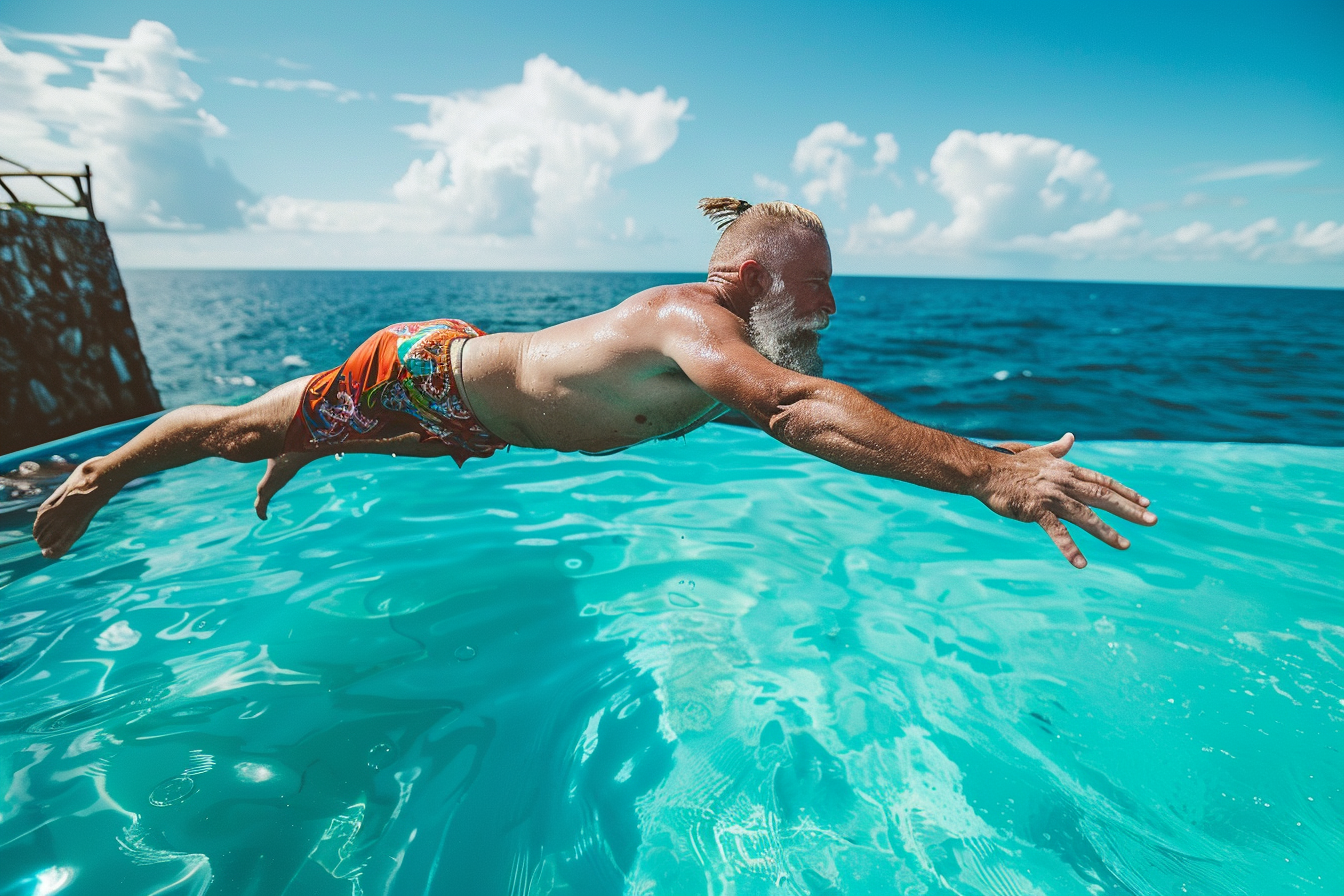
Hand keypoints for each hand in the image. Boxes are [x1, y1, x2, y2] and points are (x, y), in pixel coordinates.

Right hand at [974, 433, 1156, 567]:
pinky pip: (1057, 532)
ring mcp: (1052, 497)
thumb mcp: (1038, 454)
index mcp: (1067, 469)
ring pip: (1085, 515)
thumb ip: (1058, 448)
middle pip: (1103, 496)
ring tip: (1125, 545)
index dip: (1126, 491)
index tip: (1145, 502)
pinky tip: (1081, 563)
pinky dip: (1070, 548)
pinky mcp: (1037, 511)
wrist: (987, 472)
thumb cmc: (1011, 464)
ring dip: (1106, 531)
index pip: (1103, 481)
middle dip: (1129, 510)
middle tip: (1152, 520)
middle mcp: (1064, 482)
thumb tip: (1071, 436)